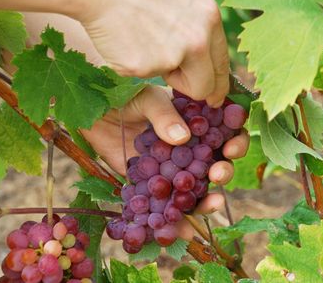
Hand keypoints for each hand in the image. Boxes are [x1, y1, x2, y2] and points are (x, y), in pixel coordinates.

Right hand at [0, 0, 228, 106]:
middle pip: (204, 85)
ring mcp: (171, 56)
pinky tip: (124, 39)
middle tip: (175, 81)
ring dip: (160, 71)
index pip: (222, 63)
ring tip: (140, 37)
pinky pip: (141, 75)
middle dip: (192, 88)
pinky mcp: (143, 68)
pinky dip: (133, 64)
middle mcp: (197, 40)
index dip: (217, 83)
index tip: (214, 97)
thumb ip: (196, 20)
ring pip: (171, 82)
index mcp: (209, 18)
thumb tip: (202, 42)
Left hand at [22, 13, 249, 239]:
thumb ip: (163, 114)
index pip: (224, 130)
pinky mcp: (149, 184)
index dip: (235, 139)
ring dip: (208, 198)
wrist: (87, 108)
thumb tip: (182, 138)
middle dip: (224, 170)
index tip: (233, 146)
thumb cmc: (119, 93)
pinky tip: (184, 231)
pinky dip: (176, 220)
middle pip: (216, 161)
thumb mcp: (144, 98)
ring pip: (196, 187)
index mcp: (193, 120)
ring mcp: (169, 167)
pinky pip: (165, 204)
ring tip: (212, 203)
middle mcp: (186, 146)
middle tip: (219, 173)